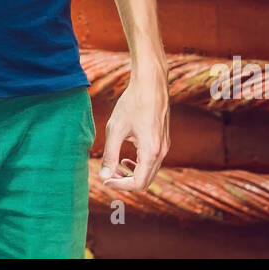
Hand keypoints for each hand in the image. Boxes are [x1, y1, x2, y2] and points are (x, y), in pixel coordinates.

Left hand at [99, 67, 169, 190]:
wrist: (151, 83)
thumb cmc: (132, 103)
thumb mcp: (116, 129)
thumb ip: (110, 155)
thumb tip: (104, 177)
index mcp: (151, 152)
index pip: (137, 183)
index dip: (120, 186)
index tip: (105, 181)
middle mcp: (162, 152)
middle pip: (145, 181)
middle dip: (125, 181)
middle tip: (108, 175)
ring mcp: (165, 146)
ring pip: (149, 172)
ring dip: (131, 173)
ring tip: (115, 166)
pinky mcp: (163, 140)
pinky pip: (152, 161)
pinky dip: (139, 164)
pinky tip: (126, 156)